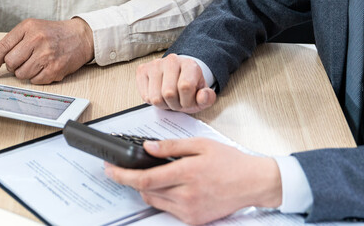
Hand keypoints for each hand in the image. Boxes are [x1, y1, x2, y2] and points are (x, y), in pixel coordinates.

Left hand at [0, 18, 93, 83]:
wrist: (80, 36)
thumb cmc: (53, 33)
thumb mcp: (32, 29)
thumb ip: (12, 42)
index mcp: (28, 27)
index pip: (3, 46)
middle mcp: (37, 40)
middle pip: (11, 63)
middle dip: (13, 66)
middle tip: (22, 61)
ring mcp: (46, 55)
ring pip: (22, 74)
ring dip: (25, 72)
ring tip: (36, 63)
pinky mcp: (55, 69)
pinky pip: (35, 81)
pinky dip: (37, 77)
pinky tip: (45, 67)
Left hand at [104, 138, 281, 224]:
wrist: (253, 183)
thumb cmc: (230, 162)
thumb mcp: (200, 145)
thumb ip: (171, 147)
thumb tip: (148, 147)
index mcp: (187, 173)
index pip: (145, 179)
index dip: (123, 175)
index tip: (111, 169)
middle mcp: (187, 195)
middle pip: (146, 191)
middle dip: (132, 180)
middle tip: (125, 169)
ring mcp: (190, 210)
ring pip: (154, 201)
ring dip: (147, 189)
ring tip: (155, 175)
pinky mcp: (193, 220)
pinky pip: (168, 209)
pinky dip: (163, 197)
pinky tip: (171, 186)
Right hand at [137, 53, 215, 112]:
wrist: (177, 77)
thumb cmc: (189, 88)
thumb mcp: (202, 94)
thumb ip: (207, 98)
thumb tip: (202, 96)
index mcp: (189, 64)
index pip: (185, 86)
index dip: (187, 101)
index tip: (189, 101)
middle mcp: (171, 60)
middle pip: (168, 93)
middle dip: (174, 104)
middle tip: (178, 101)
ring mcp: (155, 64)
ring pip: (155, 97)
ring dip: (163, 104)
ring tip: (168, 98)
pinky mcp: (142, 70)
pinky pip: (145, 96)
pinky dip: (152, 101)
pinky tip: (158, 93)